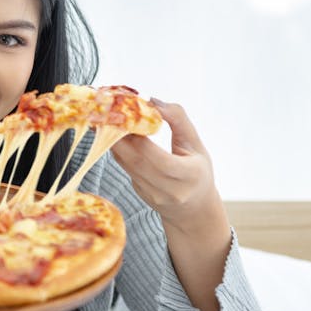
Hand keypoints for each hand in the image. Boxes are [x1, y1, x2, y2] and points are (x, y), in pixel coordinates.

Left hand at [111, 99, 221, 231]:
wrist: (193, 209)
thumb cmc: (198, 171)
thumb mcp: (196, 144)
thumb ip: (178, 120)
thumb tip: (153, 101)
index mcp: (188, 176)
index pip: (157, 158)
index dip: (139, 137)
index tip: (131, 115)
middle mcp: (168, 190)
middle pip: (136, 161)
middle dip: (121, 136)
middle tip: (112, 114)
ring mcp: (152, 194)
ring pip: (126, 164)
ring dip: (116, 141)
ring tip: (112, 120)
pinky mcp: (139, 193)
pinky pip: (125, 168)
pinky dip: (120, 150)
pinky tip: (117, 135)